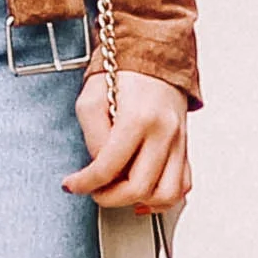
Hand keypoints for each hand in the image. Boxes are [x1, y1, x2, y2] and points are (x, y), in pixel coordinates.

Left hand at [65, 66, 189, 209]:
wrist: (155, 56)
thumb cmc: (123, 73)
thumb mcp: (91, 99)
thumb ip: (93, 137)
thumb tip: (99, 169)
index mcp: (138, 119)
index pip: (109, 168)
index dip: (85, 184)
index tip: (72, 185)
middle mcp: (164, 133)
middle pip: (139, 188)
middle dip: (109, 198)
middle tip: (94, 191)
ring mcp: (179, 142)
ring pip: (166, 194)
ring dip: (138, 202)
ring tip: (119, 192)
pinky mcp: (185, 147)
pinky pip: (182, 185)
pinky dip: (162, 198)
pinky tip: (143, 195)